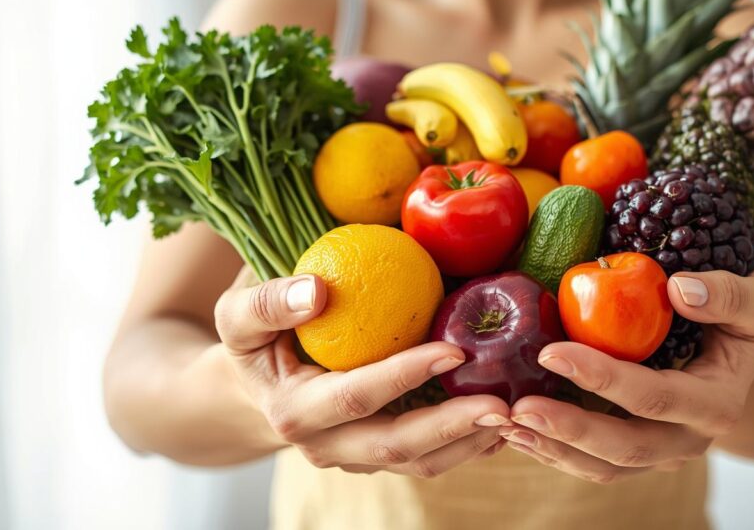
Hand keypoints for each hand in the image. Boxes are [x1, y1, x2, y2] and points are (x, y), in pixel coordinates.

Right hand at [215, 268, 509, 477]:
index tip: (455, 351)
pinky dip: (466, 444)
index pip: (356, 397)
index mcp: (295, 411)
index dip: (405, 376)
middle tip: (504, 405)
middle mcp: (327, 446)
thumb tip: (316, 290)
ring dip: (469, 443)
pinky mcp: (377, 457)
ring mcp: (355, 458)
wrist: (252, 389)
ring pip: (418, 462)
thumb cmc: (253, 340)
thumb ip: (266, 301)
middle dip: (453, 428)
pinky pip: (426, 458)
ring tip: (516, 415)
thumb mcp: (237, 316)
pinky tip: (502, 423)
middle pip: (396, 446)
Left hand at [499, 271, 753, 483]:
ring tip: (504, 423)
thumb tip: (680, 290)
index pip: (655, 398)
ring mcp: (660, 452)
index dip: (603, 378)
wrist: (742, 358)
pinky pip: (591, 464)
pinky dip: (552, 451)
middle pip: (624, 448)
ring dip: (552, 448)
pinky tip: (514, 430)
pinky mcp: (635, 453)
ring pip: (602, 467)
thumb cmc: (745, 321)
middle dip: (568, 430)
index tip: (552, 352)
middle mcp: (688, 440)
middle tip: (515, 409)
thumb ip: (731, 294)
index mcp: (716, 406)